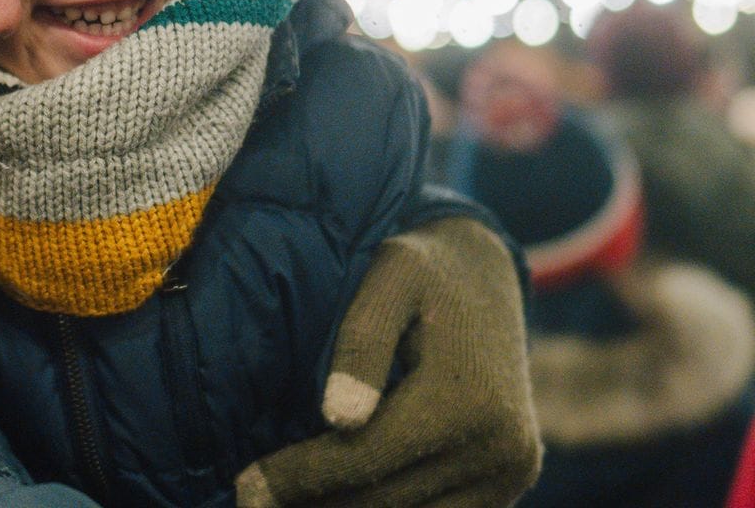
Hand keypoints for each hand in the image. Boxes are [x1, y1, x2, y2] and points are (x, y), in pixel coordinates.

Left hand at [236, 216, 540, 506]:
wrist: (488, 274)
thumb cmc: (426, 269)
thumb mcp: (391, 278)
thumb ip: (363, 344)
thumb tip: (339, 419)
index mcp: (468, 401)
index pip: (364, 458)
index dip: (298, 478)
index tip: (244, 486)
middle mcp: (500, 450)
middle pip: (382, 502)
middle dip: (312, 504)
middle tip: (252, 499)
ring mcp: (509, 475)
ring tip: (290, 500)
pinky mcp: (507, 485)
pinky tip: (335, 495)